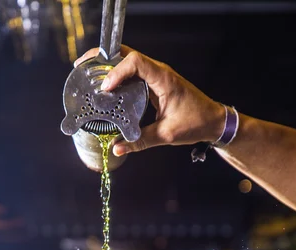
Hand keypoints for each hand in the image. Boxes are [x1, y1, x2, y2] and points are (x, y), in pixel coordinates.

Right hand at [75, 46, 224, 156]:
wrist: (213, 121)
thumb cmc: (195, 123)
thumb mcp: (166, 135)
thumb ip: (140, 141)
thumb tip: (117, 149)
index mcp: (164, 79)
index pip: (136, 62)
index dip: (117, 71)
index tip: (106, 87)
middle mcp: (159, 72)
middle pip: (127, 54)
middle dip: (103, 58)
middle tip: (82, 65)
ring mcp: (156, 75)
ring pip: (128, 61)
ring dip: (108, 65)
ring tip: (88, 73)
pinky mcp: (154, 82)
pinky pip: (132, 72)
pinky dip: (117, 75)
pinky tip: (105, 85)